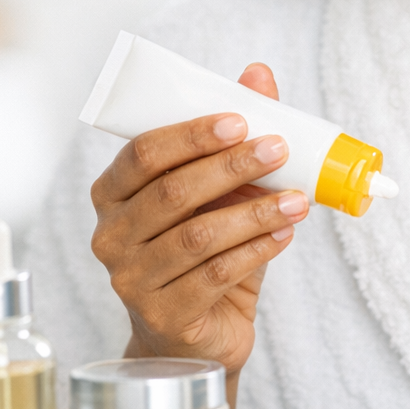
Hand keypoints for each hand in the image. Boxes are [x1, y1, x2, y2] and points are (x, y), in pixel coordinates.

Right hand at [88, 63, 308, 389]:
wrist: (198, 333)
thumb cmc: (204, 250)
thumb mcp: (219, 191)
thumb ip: (232, 135)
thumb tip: (258, 75)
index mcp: (114, 193)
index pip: (143, 153)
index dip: (192, 134)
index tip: (240, 119)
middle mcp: (111, 235)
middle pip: (172, 191)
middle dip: (232, 166)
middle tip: (278, 150)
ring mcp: (131, 279)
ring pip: (198, 235)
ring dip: (256, 212)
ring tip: (298, 199)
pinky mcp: (163, 315)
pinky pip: (216, 274)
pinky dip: (257, 250)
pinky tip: (285, 233)